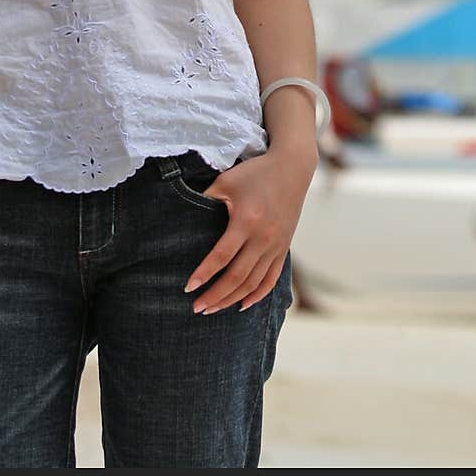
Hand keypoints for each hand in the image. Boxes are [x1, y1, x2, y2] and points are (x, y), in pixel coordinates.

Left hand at [183, 146, 317, 312]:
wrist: (292, 167)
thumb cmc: (254, 172)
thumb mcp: (226, 180)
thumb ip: (206, 199)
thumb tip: (183, 216)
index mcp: (247, 220)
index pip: (221, 256)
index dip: (204, 274)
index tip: (188, 288)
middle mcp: (263, 237)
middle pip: (237, 277)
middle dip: (215, 295)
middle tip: (196, 308)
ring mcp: (276, 245)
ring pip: (254, 283)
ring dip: (232, 299)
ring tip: (213, 308)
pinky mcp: (284, 248)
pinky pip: (271, 279)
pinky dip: (257, 295)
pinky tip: (242, 305)